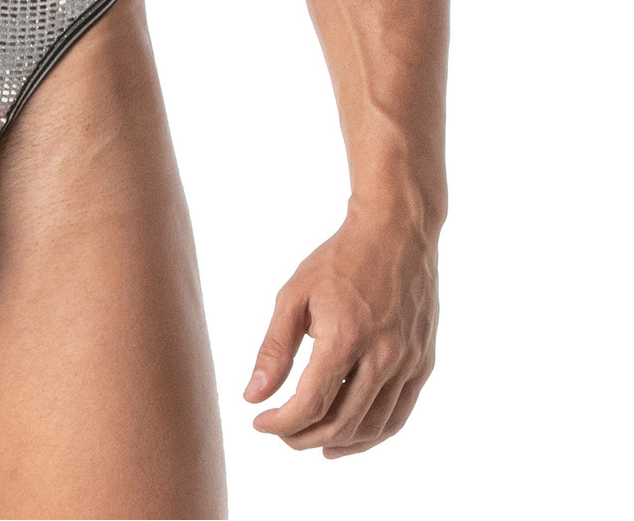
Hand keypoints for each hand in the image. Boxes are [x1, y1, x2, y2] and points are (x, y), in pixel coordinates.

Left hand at [243, 208, 437, 457]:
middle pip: (342, 422)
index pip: (312, 403)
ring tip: (310, 441)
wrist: (396, 232)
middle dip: (305, 436)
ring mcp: (408, 362)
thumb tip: (253, 396)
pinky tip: (348, 436)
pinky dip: (371, 434)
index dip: (283, 422)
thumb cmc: (339, 260)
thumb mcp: (294, 295)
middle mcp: (382, 356)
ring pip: (373, 427)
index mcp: (345, 336)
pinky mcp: (422, 363)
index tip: (260, 422)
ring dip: (339, 443)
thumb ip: (274, 349)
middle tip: (281, 433)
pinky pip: (398, 415)